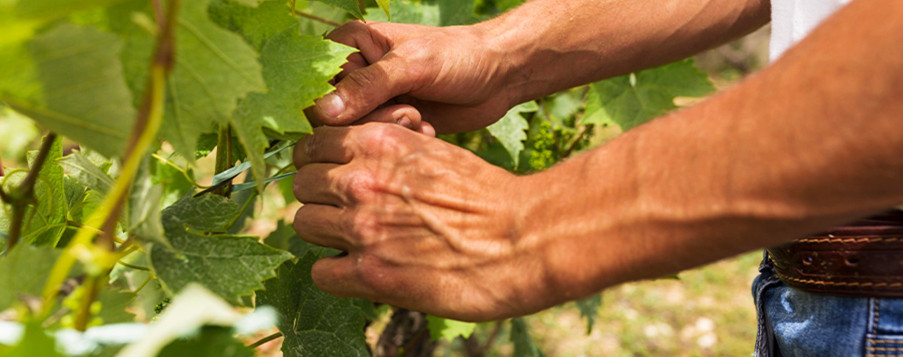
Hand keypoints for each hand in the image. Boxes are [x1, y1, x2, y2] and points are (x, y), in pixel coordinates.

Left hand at [291, 123, 551, 320]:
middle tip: (344, 211)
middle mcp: (361, 181)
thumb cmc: (489, 195)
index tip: (330, 175)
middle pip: (301, 184)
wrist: (524, 237)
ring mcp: (362, 227)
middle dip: (320, 197)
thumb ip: (392, 152)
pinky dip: (336, 273)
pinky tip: (362, 271)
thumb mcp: (435, 152)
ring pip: (304, 225)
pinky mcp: (371, 273)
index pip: (311, 143)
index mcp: (379, 143)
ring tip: (357, 241)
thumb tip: (362, 162)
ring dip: (327, 234)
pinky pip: (321, 272)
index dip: (319, 161)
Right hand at [307, 21, 516, 133]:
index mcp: (348, 45)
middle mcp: (353, 73)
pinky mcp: (389, 123)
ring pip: (354, 134)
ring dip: (387, 132)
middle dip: (369, 121)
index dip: (332, 107)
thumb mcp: (413, 65)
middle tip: (407, 112)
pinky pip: (377, 144)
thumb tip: (323, 112)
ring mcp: (370, 101)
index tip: (366, 111)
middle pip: (330, 116)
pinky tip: (427, 129)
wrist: (499, 75)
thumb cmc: (458, 56)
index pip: (314, 84)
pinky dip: (400, 140)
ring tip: (419, 118)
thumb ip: (368, 86)